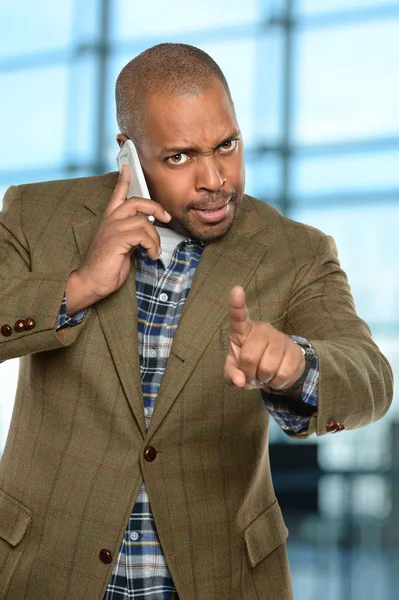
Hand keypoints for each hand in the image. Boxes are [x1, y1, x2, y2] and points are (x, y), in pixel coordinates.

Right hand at [65, 166, 170, 313]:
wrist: (91, 281)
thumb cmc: (105, 267)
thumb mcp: (121, 247)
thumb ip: (131, 235)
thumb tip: (145, 233)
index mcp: (109, 221)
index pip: (117, 195)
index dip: (123, 180)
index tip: (128, 167)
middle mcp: (110, 221)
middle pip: (137, 202)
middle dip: (156, 208)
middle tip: (166, 218)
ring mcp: (113, 229)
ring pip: (144, 222)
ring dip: (155, 238)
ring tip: (154, 251)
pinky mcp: (117, 240)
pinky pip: (143, 236)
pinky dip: (152, 246)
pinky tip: (151, 256)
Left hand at [223, 286, 304, 390]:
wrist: (278, 366)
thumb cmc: (250, 362)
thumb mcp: (235, 368)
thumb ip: (231, 374)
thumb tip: (239, 381)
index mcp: (242, 329)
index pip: (238, 315)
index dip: (236, 304)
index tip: (236, 290)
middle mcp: (262, 329)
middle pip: (249, 357)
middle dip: (248, 373)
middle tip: (252, 373)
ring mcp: (279, 338)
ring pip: (267, 368)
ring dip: (263, 379)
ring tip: (264, 374)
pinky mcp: (295, 350)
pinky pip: (283, 374)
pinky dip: (276, 383)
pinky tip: (276, 376)